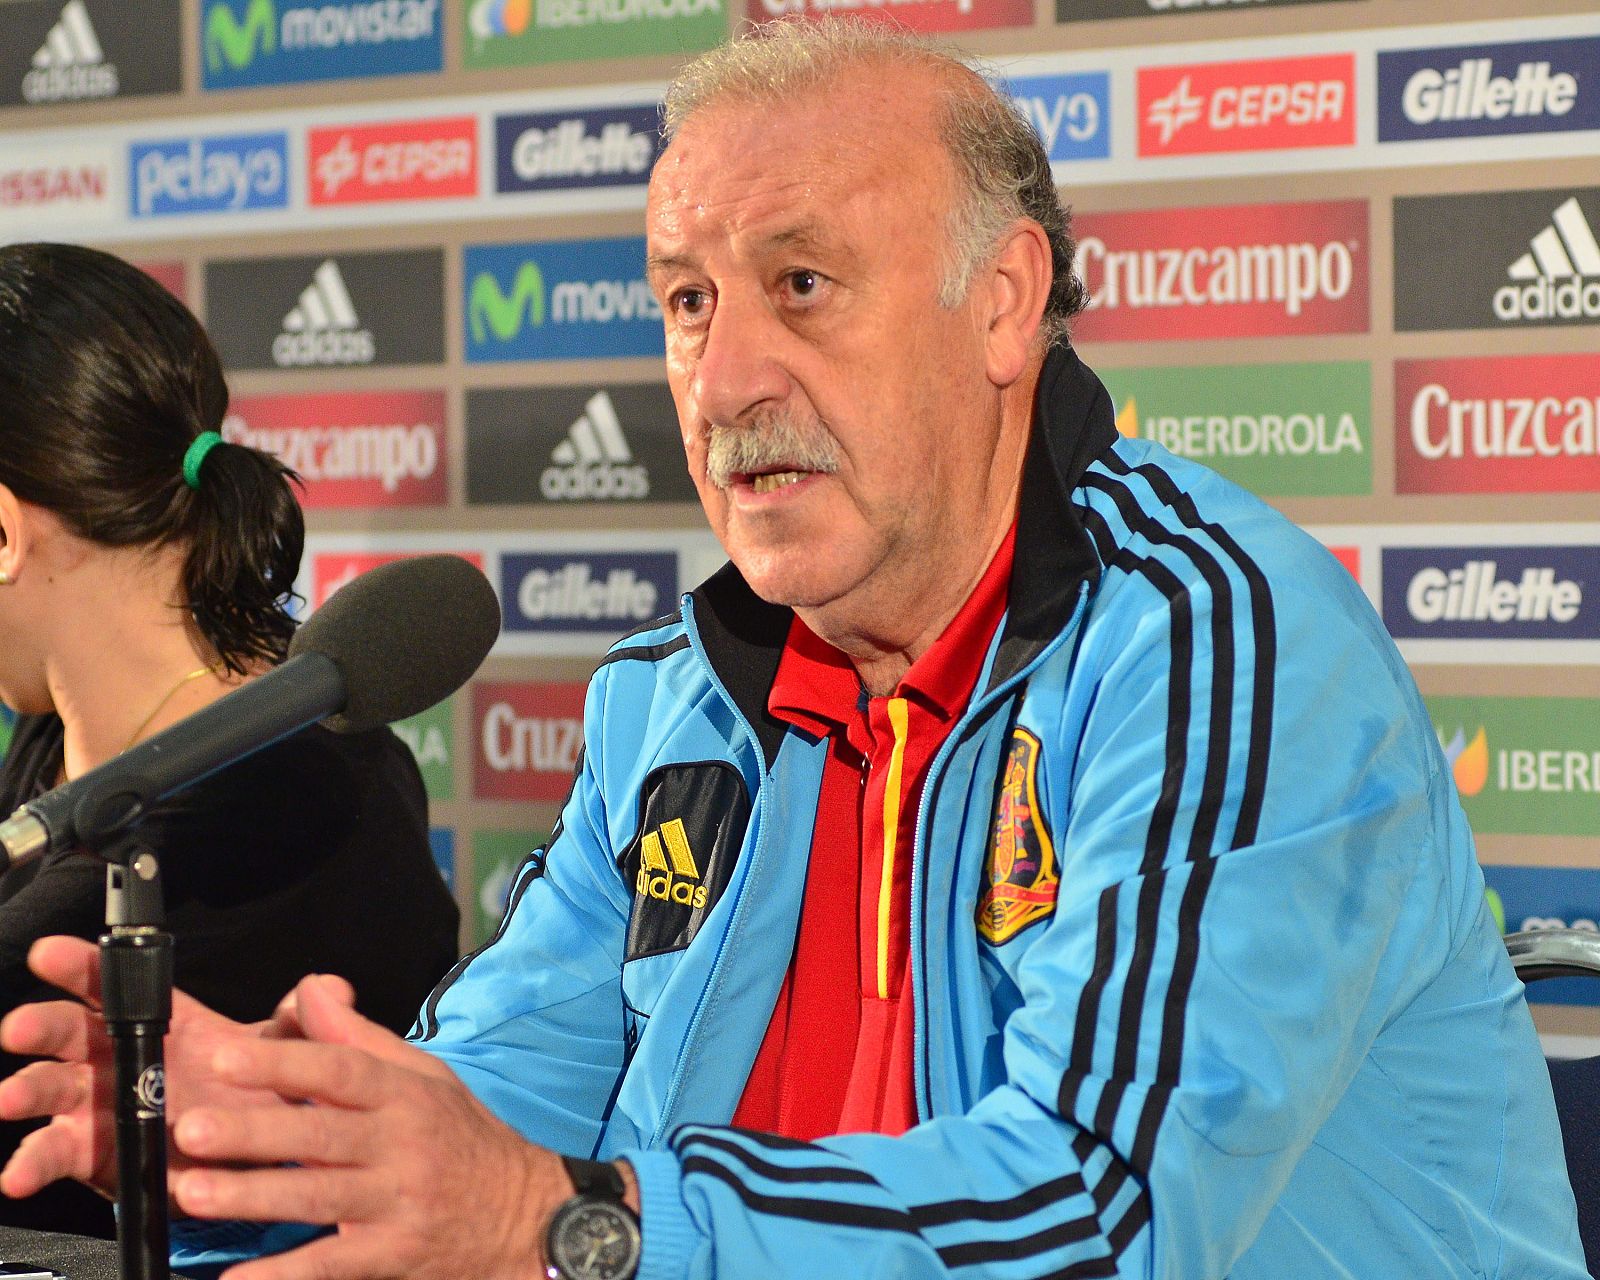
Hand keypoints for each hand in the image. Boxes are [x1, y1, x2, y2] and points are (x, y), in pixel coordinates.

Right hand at [0, 936, 351, 1200]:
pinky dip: (33, 1162)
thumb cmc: (258, 1091)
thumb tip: (328, 987)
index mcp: (164, 1021)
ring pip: (50, 1090)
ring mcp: (102, 1104)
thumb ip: (302, 1019)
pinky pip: (57, 1153)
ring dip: (26, 1091)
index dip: (81, 964)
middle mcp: (120, 1057)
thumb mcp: (286, 1051)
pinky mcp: (95, 1153)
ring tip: (11, 1099)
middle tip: (23, 1027)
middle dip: (41, 1024)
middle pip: (67, 1031)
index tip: (50, 952)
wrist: (259, 1155)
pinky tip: (21, 1171)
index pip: (115, 983)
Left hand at [168, 974, 572, 1279]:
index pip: (339, 1071)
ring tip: (195, 1192)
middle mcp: (401, 1145)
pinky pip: (334, 1266)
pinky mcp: (393, 1256)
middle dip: (254, 1131)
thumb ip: (359, 1037)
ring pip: (319, 1198)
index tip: (225, 1057)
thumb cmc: (461, 1137)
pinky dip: (284, 1276)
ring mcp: (398, 1203)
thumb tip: (308, 989)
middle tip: (194, 1128)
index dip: (282, 1063)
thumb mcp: (424, 1075)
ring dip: (255, 1196)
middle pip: (321, 1135)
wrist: (524, 1213)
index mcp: (403, 1095)